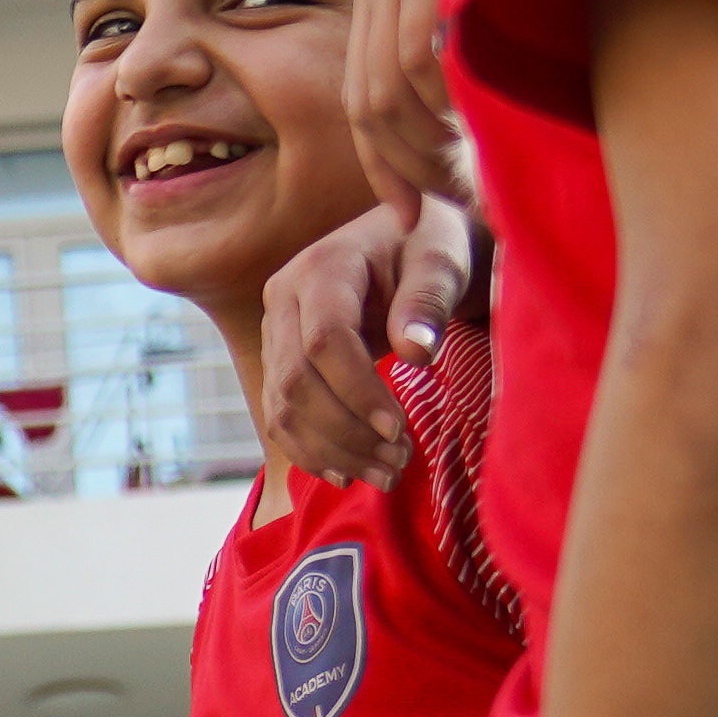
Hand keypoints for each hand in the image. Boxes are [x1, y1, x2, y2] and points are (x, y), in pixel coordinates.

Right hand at [260, 206, 421, 485]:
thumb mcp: (442, 261)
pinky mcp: (278, 361)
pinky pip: (280, 417)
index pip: (324, 340)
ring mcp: (275, 333)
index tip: (399, 429)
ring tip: (386, 474)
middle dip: (346, 432)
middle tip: (400, 462)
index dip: (357, 391)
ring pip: (283, 407)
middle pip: (296, 381)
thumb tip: (417, 351)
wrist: (410, 243)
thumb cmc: (431, 247)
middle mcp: (284, 299)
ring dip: (332, 451)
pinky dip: (311, 452)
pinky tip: (349, 473)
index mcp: (321, 266)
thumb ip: (429, 299)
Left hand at [340, 0, 462, 219]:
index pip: (360, 95)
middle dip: (400, 165)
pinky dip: (441, 102)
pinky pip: (419, 53)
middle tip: (442, 204)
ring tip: (463, 176)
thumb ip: (461, 39)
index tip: (404, 211)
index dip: (380, 163)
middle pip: (365, 101)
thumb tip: (472, 127)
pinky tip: (470, 127)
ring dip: (424, 144)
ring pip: (388, 88)